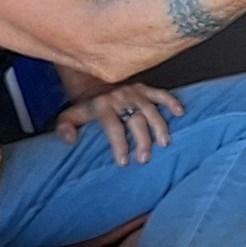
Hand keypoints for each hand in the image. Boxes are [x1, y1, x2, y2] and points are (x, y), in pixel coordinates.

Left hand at [54, 81, 183, 165]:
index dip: (119, 145)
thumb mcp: (69, 116)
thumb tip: (71, 140)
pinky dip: (172, 102)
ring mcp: (134, 93)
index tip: (124, 162)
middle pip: (135, 120)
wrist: (94, 84)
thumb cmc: (85, 108)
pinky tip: (180, 113)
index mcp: (102, 106)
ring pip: (150, 109)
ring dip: (159, 126)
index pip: (113, 127)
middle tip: (145, 158)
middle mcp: (120, 98)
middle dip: (142, 140)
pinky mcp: (145, 89)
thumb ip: (65, 128)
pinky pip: (161, 94)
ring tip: (165, 143)